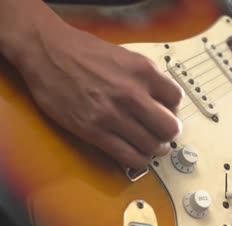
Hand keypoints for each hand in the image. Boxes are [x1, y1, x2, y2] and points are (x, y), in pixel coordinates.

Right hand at [11, 20, 182, 168]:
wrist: (46, 52)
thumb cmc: (84, 52)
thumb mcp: (126, 56)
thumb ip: (149, 77)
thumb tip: (166, 100)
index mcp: (143, 71)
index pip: (177, 99)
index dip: (174, 109)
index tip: (168, 114)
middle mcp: (132, 93)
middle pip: (170, 127)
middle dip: (169, 134)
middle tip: (163, 134)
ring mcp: (113, 113)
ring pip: (152, 145)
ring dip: (155, 149)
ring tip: (150, 146)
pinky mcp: (94, 130)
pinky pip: (128, 156)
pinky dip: (138, 160)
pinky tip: (137, 156)